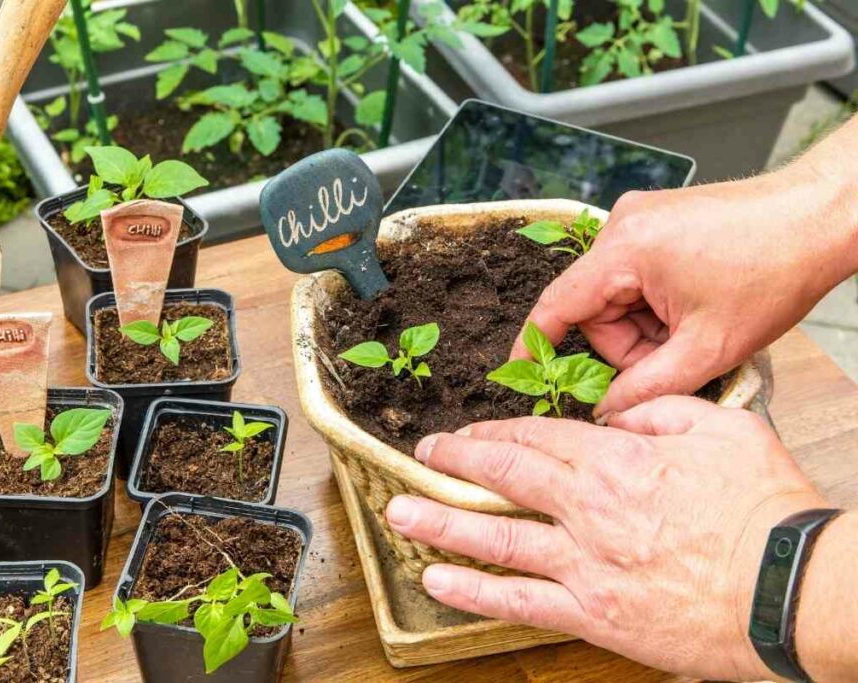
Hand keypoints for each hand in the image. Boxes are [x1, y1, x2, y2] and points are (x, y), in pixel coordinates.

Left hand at [385, 397, 826, 679]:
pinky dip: (473, 591)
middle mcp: (588, 509)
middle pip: (505, 475)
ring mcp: (585, 564)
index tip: (466, 431)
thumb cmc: (766, 511)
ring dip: (441, 520)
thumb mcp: (724, 427)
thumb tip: (617, 415)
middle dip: (456, 461)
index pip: (537, 438)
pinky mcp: (594, 614)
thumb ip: (660, 411)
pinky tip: (437, 580)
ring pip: (496, 536)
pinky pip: (520, 601)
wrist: (794, 590)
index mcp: (617, 460)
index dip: (492, 432)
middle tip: (422, 455)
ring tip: (399, 511)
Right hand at [516, 161, 857, 415]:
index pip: (557, 305)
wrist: (821, 216)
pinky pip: (636, 276)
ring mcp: (640, 219)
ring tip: (696, 330)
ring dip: (648, 326)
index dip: (534, 345)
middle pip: (595, 309)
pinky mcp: (658, 221)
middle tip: (675, 357)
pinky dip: (658, 303)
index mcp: (624, 250)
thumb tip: (606, 411)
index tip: (520, 374)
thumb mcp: (708, 347)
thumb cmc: (774, 268)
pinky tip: (694, 309)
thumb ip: (647, 387)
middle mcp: (622, 225)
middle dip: (628, 344)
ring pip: (618, 297)